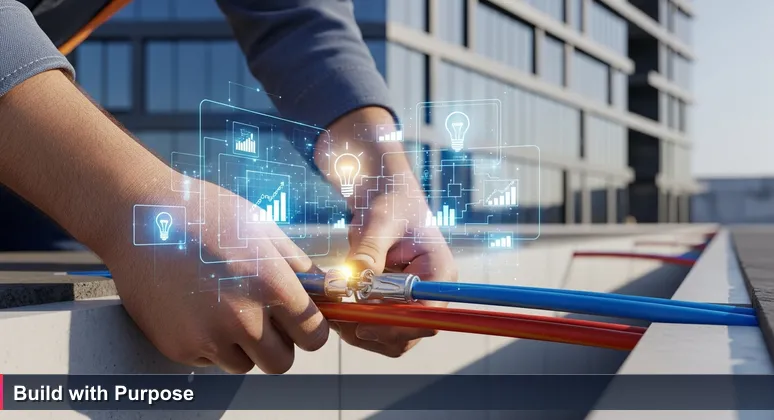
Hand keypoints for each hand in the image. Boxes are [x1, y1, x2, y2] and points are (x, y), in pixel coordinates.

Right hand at [0, 70, 328, 372]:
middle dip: (279, 345)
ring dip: (243, 347)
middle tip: (266, 321)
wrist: (140, 218)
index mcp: (272, 286)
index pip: (314, 336)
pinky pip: (209, 361)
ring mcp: (208, 337)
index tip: (302, 323)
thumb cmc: (205, 215)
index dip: (310, 330)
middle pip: (282, 362)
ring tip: (226, 309)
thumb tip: (325, 289)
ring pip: (245, 365)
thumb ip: (298, 265)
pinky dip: (210, 345)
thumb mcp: (263, 229)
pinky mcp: (178, 347)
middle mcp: (243, 318)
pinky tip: (198, 310)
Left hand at [337, 191, 457, 356]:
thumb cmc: (390, 202)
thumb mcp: (379, 221)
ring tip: (333, 311)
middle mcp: (431, 293)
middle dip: (373, 331)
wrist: (385, 197)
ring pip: (391, 337)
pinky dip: (356, 324)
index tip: (362, 325)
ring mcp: (413, 302)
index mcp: (440, 273)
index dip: (397, 326)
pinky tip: (337, 308)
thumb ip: (368, 251)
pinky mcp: (394, 304)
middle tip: (337, 318)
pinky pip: (378, 328)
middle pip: (409, 333)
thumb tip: (353, 280)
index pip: (427, 314)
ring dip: (360, 331)